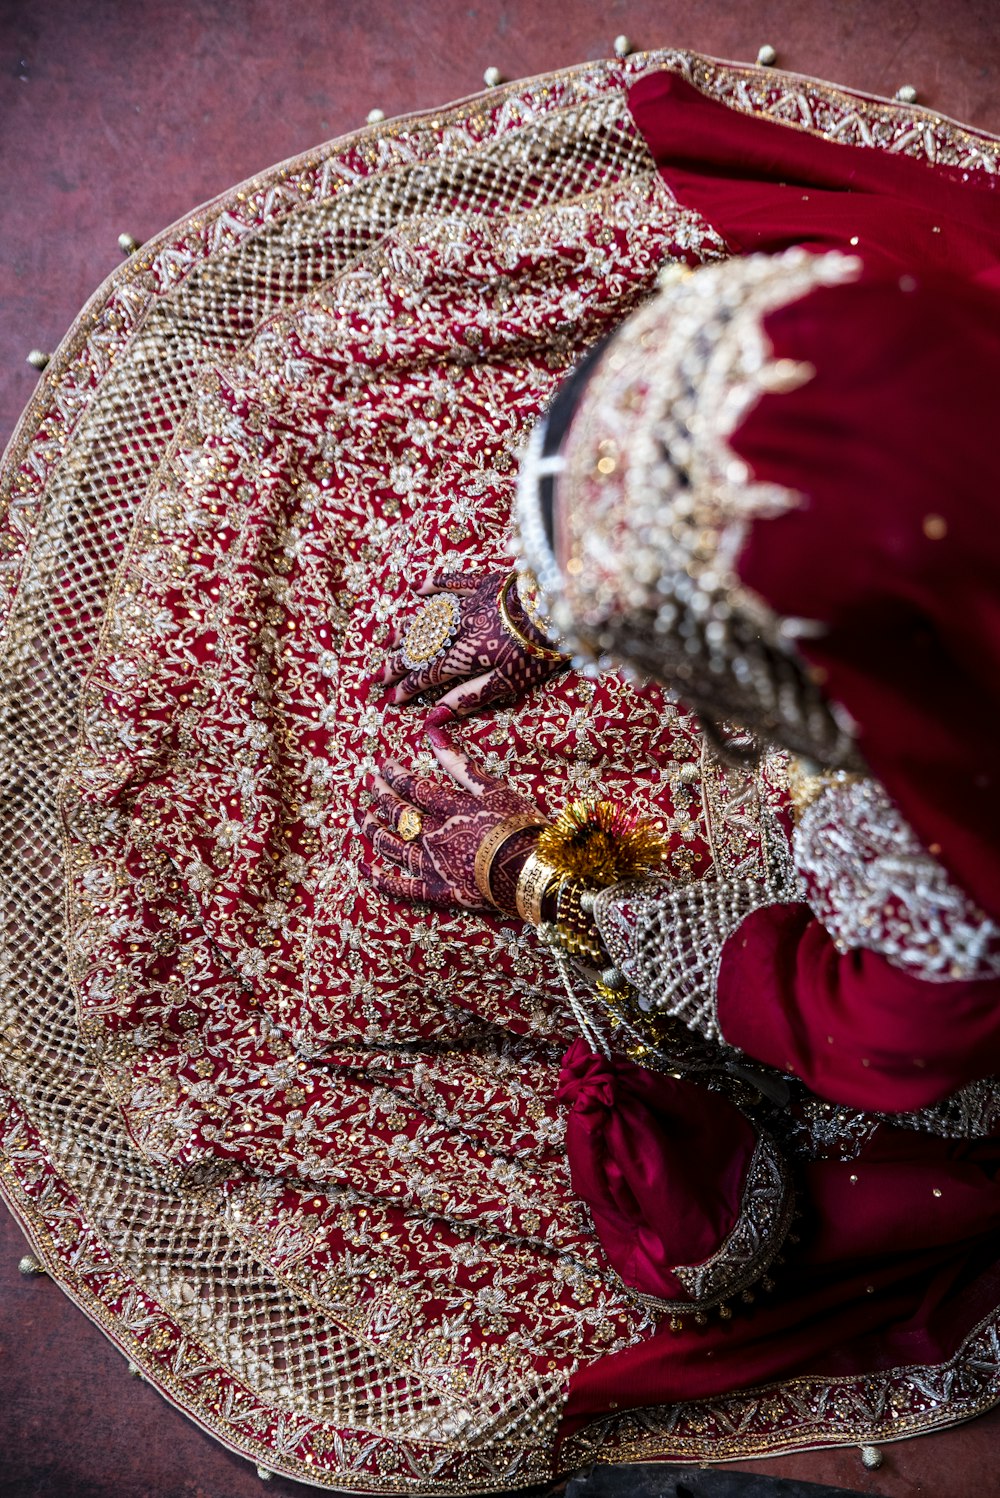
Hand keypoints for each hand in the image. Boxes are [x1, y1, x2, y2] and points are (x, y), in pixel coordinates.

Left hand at [359, 732, 543, 911]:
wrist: (530, 871)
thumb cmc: (519, 826)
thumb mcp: (493, 788)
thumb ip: (459, 763)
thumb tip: (432, 733)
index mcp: (447, 808)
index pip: (412, 787)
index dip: (395, 774)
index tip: (383, 764)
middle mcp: (431, 834)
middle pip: (398, 812)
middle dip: (380, 795)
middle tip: (368, 782)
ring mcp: (431, 864)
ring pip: (391, 844)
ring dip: (372, 829)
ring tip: (360, 817)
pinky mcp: (436, 890)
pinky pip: (400, 886)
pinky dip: (379, 877)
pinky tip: (363, 867)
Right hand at [378, 566, 565, 718]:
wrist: (560, 608)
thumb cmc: (538, 652)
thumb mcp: (507, 684)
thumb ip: (469, 696)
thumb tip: (434, 715)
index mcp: (465, 655)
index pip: (427, 674)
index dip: (407, 688)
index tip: (389, 698)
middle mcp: (458, 628)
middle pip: (420, 648)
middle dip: (396, 663)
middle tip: (377, 675)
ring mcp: (468, 603)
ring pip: (427, 617)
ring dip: (405, 630)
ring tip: (387, 641)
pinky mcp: (482, 583)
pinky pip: (450, 581)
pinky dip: (431, 584)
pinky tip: (416, 588)